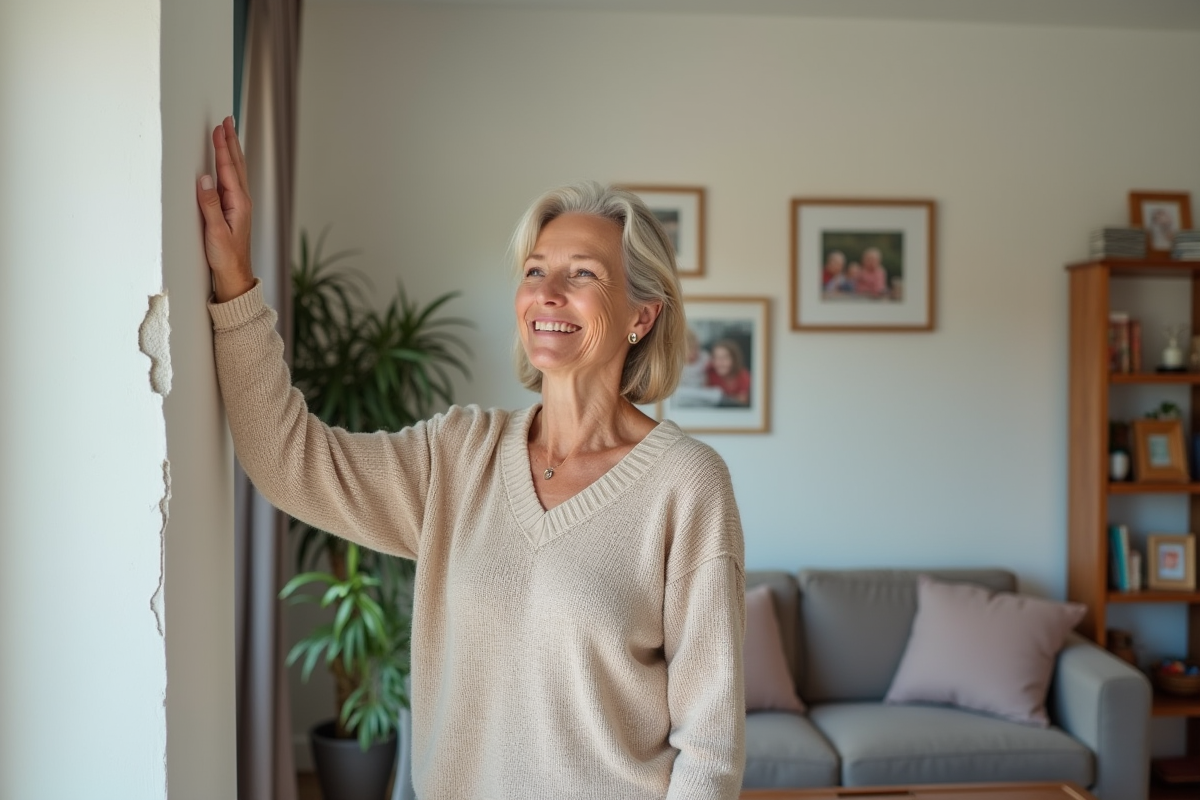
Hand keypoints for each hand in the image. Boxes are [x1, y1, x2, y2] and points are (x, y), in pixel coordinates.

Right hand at [196, 116, 255, 301]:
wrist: (235, 275)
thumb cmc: (225, 256)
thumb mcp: (214, 231)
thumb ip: (210, 205)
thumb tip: (204, 178)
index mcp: (238, 203)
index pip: (229, 168)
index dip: (223, 147)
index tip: (219, 127)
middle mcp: (241, 201)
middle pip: (236, 164)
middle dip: (230, 141)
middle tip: (227, 119)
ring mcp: (239, 205)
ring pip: (236, 171)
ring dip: (232, 150)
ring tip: (228, 132)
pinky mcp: (234, 210)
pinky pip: (232, 180)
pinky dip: (230, 165)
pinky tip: (228, 162)